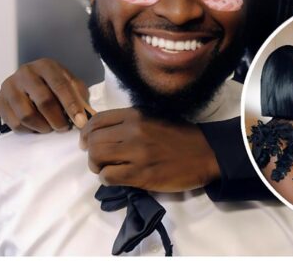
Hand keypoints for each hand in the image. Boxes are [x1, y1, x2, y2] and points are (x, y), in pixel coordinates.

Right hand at [0, 58, 92, 132]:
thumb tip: (87, 116)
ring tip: (50, 128)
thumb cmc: (55, 84)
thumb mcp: (71, 85)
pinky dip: (28, 130)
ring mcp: (9, 86)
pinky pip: (13, 123)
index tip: (81, 122)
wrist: (29, 82)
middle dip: (58, 119)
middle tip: (64, 128)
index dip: (72, 106)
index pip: (60, 86)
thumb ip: (80, 97)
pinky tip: (37, 127)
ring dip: (42, 127)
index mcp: (46, 65)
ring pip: (26, 115)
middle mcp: (25, 72)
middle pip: (43, 101)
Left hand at [81, 108, 220, 191]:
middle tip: (101, 160)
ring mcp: (137, 153)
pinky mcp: (141, 174)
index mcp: (136, 115)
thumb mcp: (154, 118)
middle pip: (93, 141)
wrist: (206, 154)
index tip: (88, 143)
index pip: (97, 121)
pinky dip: (107, 179)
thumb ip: (130, 122)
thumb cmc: (181, 136)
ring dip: (97, 166)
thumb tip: (103, 132)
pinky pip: (108, 176)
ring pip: (96, 157)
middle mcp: (133, 131)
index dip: (86, 133)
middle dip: (91, 153)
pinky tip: (119, 178)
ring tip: (109, 169)